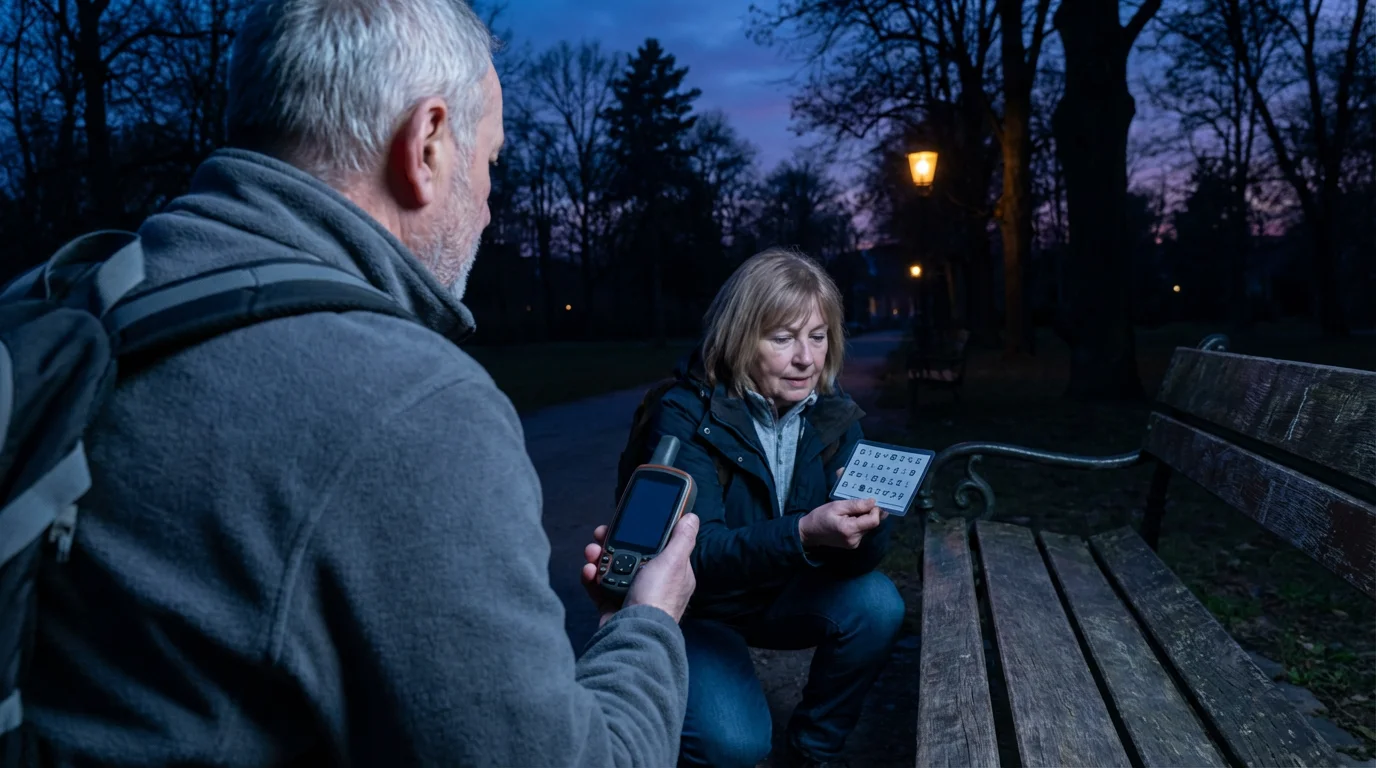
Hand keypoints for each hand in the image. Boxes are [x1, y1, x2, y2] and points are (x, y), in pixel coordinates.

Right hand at [580, 514, 699, 625]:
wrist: (635, 632)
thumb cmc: (657, 598)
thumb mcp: (674, 562)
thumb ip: (682, 538)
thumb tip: (692, 518)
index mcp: (671, 572)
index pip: (655, 546)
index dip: (639, 534)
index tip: (624, 525)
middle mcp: (652, 584)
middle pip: (629, 555)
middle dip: (611, 543)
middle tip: (599, 535)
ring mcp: (632, 596)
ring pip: (611, 569)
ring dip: (598, 558)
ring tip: (591, 554)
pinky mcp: (613, 607)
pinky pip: (599, 587)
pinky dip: (591, 578)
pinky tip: (589, 572)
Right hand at [799, 497, 884, 549]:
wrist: (810, 532)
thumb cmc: (821, 516)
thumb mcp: (836, 506)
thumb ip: (856, 505)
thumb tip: (873, 502)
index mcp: (850, 529)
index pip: (874, 520)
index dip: (875, 510)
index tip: (868, 502)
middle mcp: (855, 539)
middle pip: (872, 524)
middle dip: (869, 513)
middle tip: (860, 504)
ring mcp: (854, 544)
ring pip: (868, 528)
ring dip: (864, 518)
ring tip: (851, 512)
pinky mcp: (853, 545)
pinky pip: (863, 531)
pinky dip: (860, 524)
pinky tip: (850, 519)